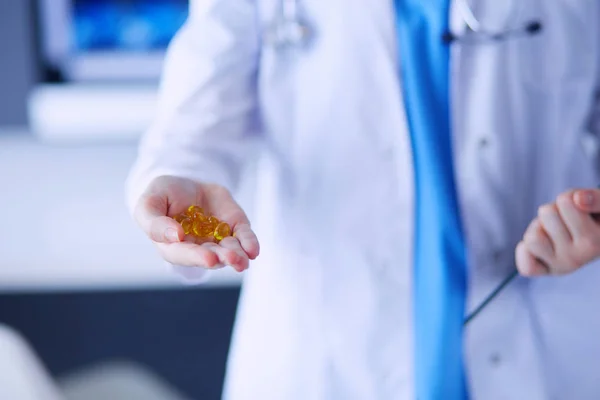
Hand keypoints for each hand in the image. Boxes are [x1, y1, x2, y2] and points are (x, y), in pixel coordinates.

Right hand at [134, 176, 259, 271]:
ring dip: (238, 255)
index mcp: (173, 247)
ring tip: (244, 259)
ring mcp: (218, 239)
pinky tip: (253, 250)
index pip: (185, 255)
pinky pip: (244, 237)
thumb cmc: (161, 196)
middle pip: (211, 256)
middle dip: (222, 258)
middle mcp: (198, 248)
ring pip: (230, 251)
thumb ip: (154, 223)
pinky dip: (249, 243)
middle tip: (232, 259)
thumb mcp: (148, 204)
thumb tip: (175, 237)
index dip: (197, 257)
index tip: (209, 258)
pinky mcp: (234, 227)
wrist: (184, 181)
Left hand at [516, 189, 599, 275]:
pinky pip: (525, 264)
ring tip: (554, 230)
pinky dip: (525, 250)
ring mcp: (563, 266)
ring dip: (539, 227)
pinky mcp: (546, 271)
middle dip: (553, 211)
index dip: (568, 198)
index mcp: (598, 240)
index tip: (580, 206)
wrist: (595, 235)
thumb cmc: (594, 213)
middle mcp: (581, 257)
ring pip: (532, 238)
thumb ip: (596, 199)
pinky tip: (542, 244)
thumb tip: (578, 200)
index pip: (566, 202)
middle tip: (566, 219)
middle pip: (546, 213)